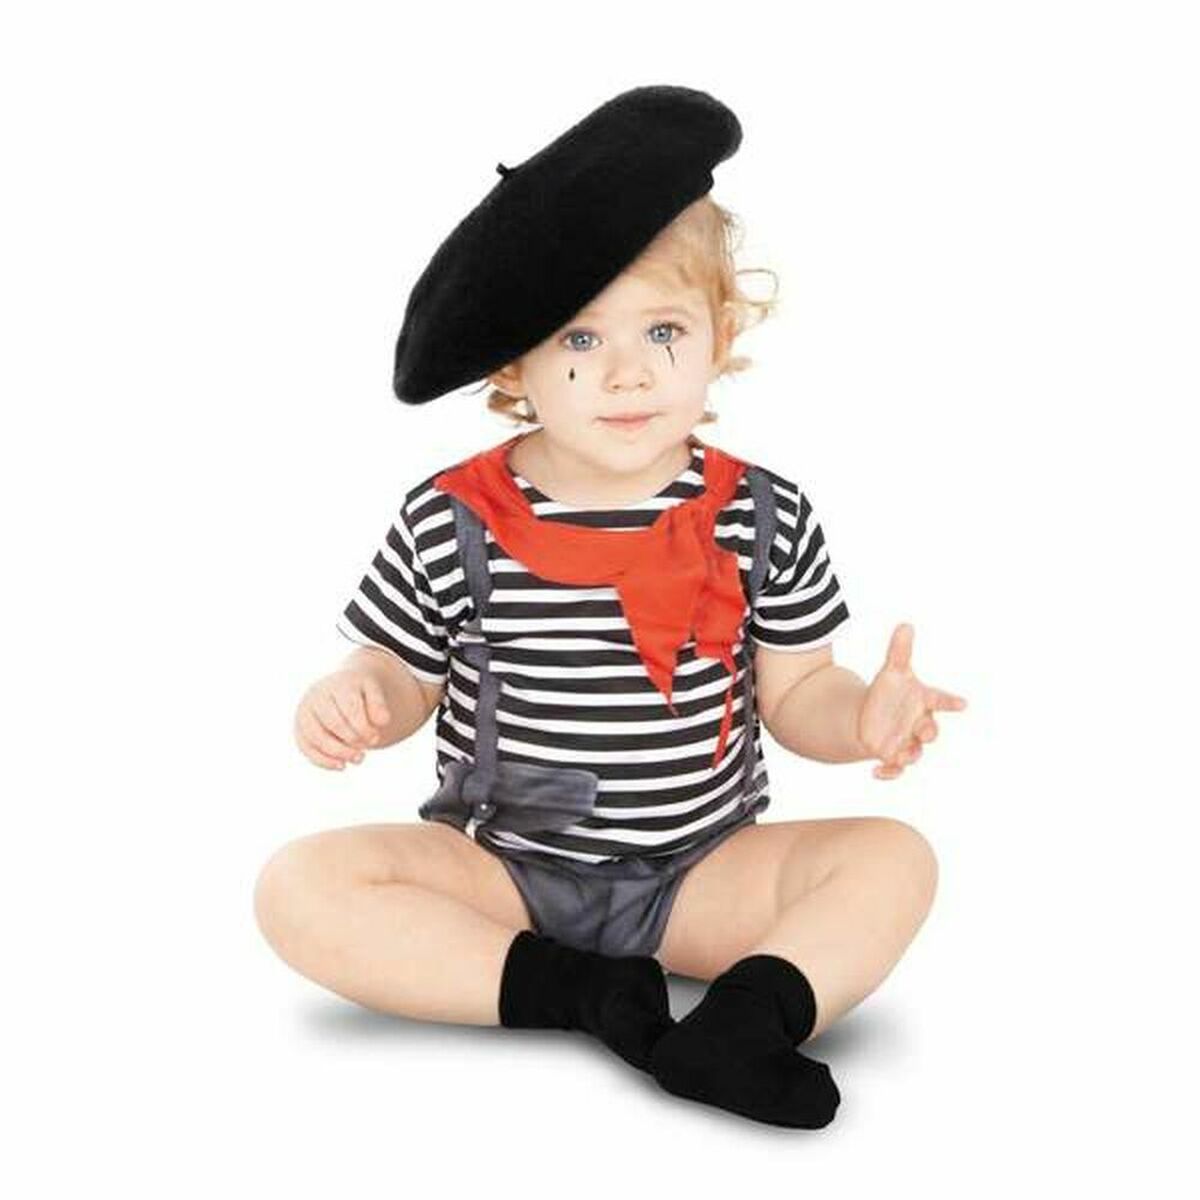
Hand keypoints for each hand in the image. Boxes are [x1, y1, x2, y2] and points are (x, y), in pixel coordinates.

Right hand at [294, 668, 391, 770]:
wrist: (341, 688)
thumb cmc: (359, 693)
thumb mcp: (374, 692)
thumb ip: (379, 704)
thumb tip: (383, 721)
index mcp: (338, 684)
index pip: (350, 707)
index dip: (364, 727)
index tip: (376, 738)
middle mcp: (317, 696)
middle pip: (333, 723)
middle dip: (354, 740)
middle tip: (369, 747)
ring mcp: (305, 713)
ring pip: (317, 737)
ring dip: (339, 752)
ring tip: (360, 758)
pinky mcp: (299, 729)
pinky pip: (306, 748)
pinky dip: (323, 761)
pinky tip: (342, 765)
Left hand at [857, 623, 965, 780]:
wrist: (871, 717)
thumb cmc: (888, 692)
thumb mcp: (892, 671)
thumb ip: (899, 651)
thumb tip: (905, 624)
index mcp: (923, 701)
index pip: (940, 700)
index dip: (951, 702)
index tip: (963, 704)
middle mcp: (919, 724)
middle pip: (930, 731)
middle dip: (929, 732)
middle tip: (925, 732)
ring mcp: (907, 742)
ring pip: (914, 753)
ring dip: (909, 755)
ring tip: (898, 756)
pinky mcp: (892, 756)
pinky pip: (895, 770)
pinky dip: (888, 773)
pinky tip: (875, 772)